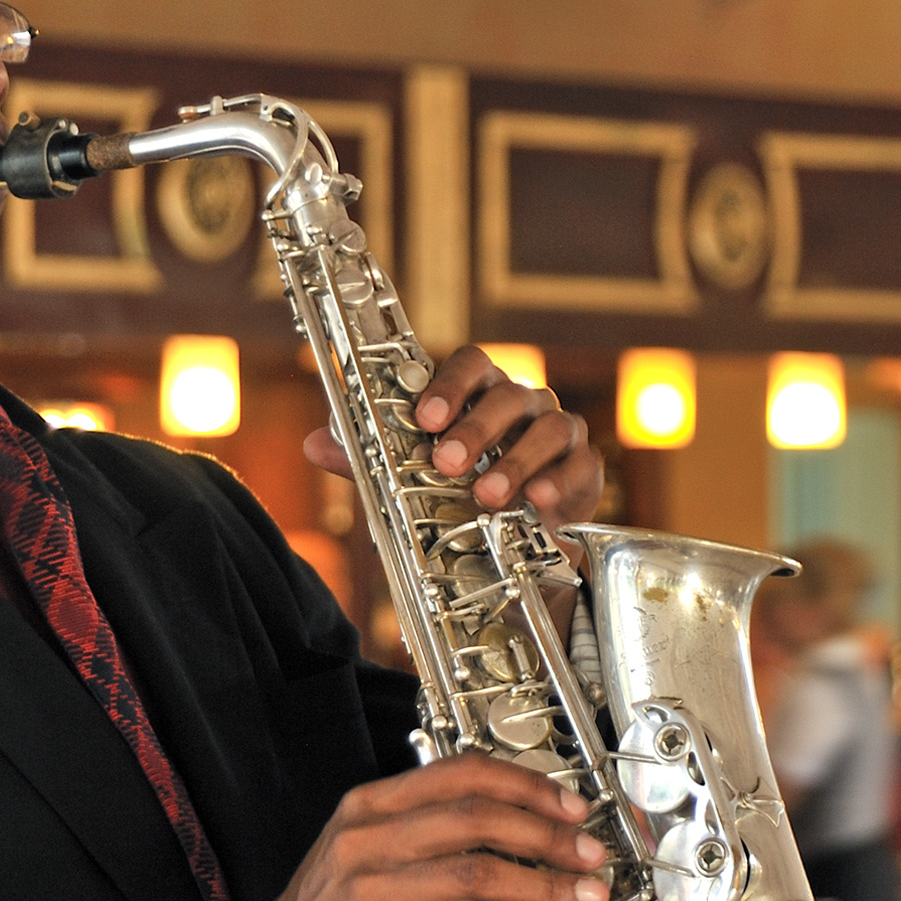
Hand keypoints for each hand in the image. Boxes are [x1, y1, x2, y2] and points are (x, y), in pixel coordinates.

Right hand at [262, 753, 612, 900]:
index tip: (570, 805)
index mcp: (372, 806)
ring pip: (477, 874)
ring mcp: (371, 888)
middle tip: (589, 853)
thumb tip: (529, 841)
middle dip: (547, 834)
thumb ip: (438, 842)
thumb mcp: (375, 859)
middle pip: (477, 817)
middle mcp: (369, 838)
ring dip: (543, 886)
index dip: (525, 785)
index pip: (461, 773)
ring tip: (583, 899)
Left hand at [302, 346, 602, 528]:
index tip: (425, 417)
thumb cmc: (464, 490)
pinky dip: (559, 483)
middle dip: (476, 429)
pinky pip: (579, 465)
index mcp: (481, 393)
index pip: (472, 364)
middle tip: (447, 463)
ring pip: (547, 427)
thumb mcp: (414, 478)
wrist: (522, 535)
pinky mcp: (584, 466)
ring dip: (515, 462)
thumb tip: (315, 443)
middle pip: (508, 395)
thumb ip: (369, 459)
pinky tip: (539, 502)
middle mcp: (523, 403)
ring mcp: (558, 430)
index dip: (450, 385)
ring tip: (487, 496)